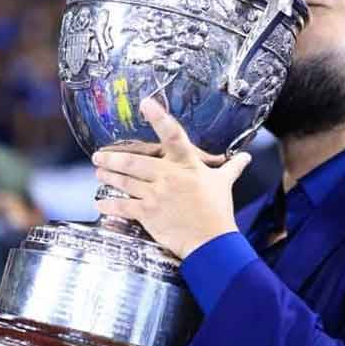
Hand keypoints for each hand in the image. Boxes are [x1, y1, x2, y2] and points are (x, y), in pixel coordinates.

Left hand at [93, 97, 251, 258]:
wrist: (212, 242)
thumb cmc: (218, 211)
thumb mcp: (223, 184)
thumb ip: (231, 167)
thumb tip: (245, 157)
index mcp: (187, 165)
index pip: (174, 136)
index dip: (160, 118)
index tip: (146, 103)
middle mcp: (169, 176)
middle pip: (135, 162)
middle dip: (113, 158)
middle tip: (99, 155)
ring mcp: (156, 195)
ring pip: (125, 182)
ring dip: (109, 177)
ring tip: (99, 172)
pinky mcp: (148, 214)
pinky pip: (124, 207)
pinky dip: (110, 205)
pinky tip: (101, 203)